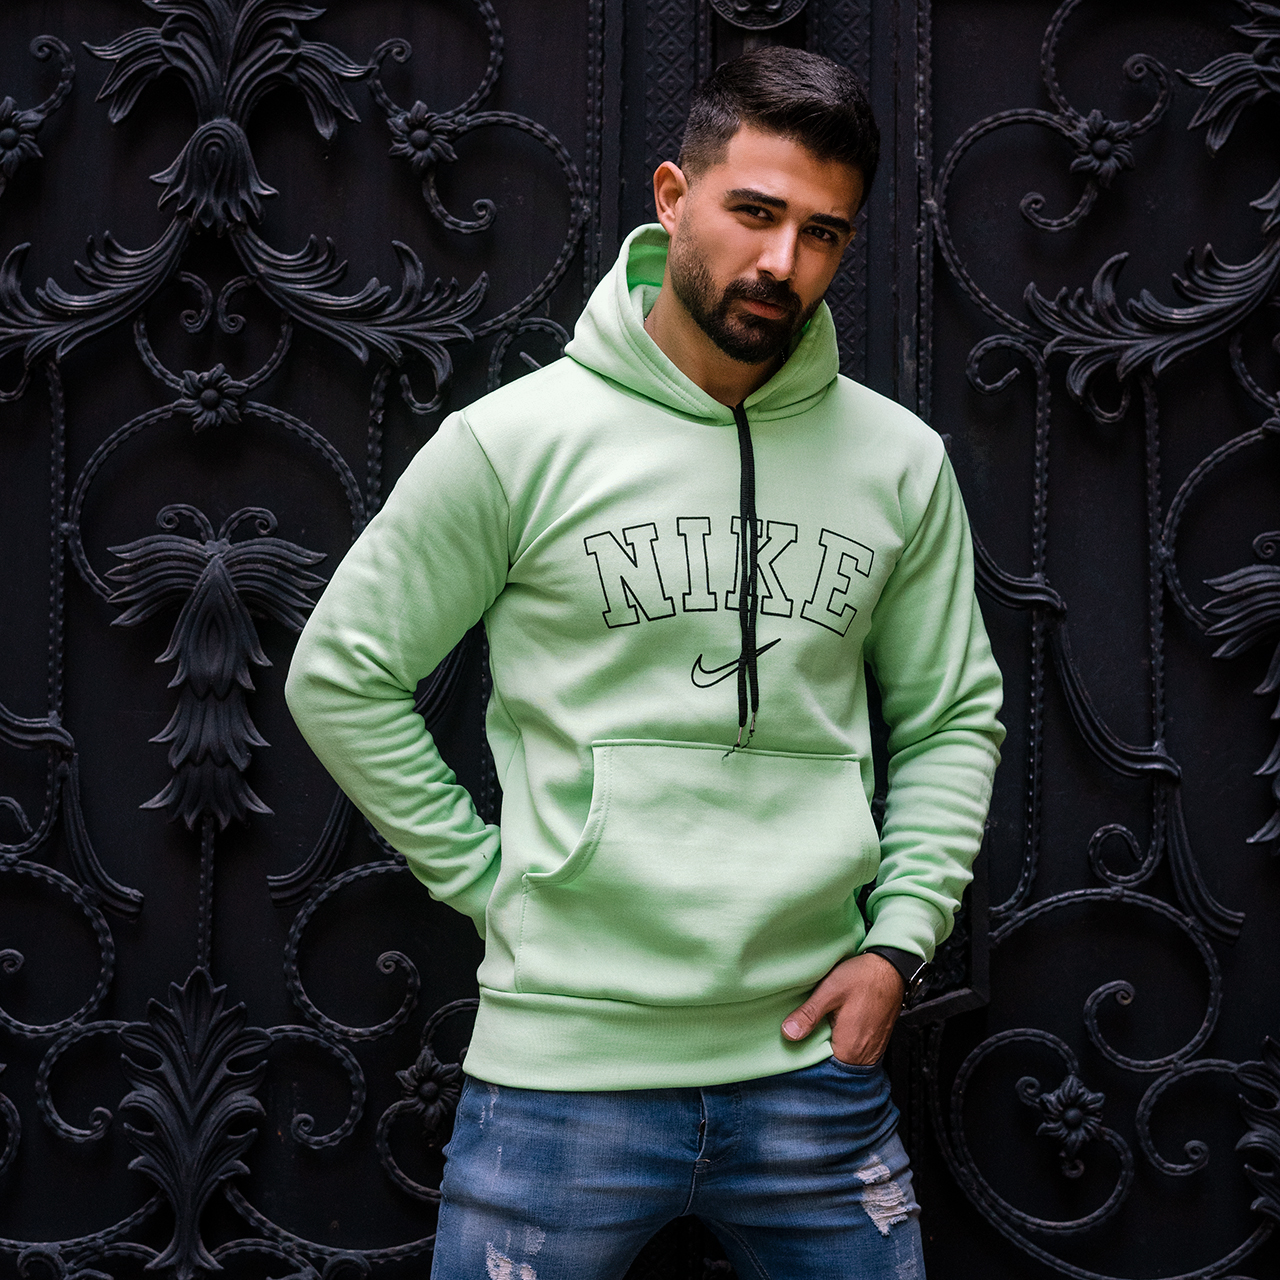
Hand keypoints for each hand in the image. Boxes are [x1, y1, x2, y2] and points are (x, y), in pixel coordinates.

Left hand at [781, 952, 904, 1064]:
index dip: (807, 1060)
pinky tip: (834, 1027)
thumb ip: (809, 1014)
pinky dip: (842, 1042)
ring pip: (844, 1058)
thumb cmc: (863, 977)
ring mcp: (872, 1050)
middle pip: (833, 1064)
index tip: (794, 1048)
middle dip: (818, 1053)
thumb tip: (788, 1033)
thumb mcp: (830, 991)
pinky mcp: (876, 1041)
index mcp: (850, 1049)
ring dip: (830, 1047)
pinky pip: (855, 1050)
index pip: (823, 1069)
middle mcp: (864, 1056)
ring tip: (818, 1030)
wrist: (891, 967)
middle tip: (804, 1036)